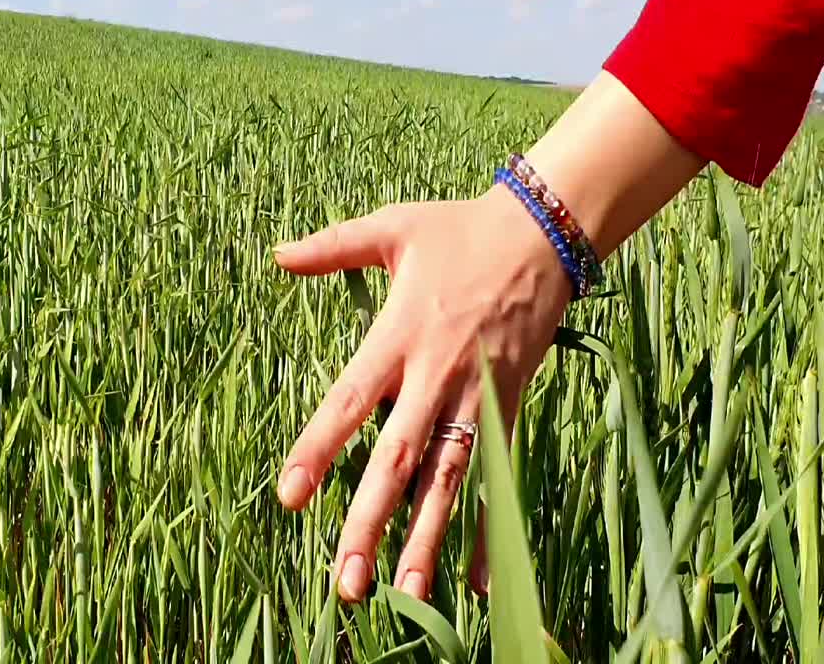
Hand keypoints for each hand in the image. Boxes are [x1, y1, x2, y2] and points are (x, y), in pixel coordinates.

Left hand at [273, 184, 571, 601]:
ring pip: (450, 478)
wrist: (546, 234)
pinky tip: (478, 581)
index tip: (290, 496)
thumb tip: (277, 255)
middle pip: (400, 458)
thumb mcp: (394, 227)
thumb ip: (333, 247)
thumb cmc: (461, 230)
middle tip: (347, 582)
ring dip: (428, 538)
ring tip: (407, 595)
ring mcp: (479, 396)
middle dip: (371, 521)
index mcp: (400, 335)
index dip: (320, 448)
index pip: (350, 401)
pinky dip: (488, 527)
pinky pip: (497, 474)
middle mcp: (438, 374)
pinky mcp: (510, 407)